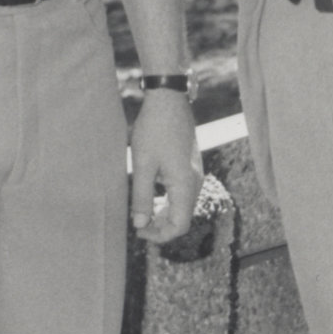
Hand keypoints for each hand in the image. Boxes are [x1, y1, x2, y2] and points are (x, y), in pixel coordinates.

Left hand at [129, 90, 202, 243]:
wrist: (168, 98)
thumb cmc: (154, 129)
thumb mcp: (143, 164)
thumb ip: (142, 197)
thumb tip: (140, 224)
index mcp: (185, 185)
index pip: (179, 225)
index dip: (159, 235)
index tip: (139, 231)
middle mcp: (195, 182)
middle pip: (182, 218)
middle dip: (160, 226)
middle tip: (137, 224)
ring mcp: (195, 173)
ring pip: (182, 205)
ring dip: (164, 213)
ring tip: (142, 212)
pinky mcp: (190, 165)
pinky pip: (182, 192)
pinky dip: (168, 200)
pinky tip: (152, 194)